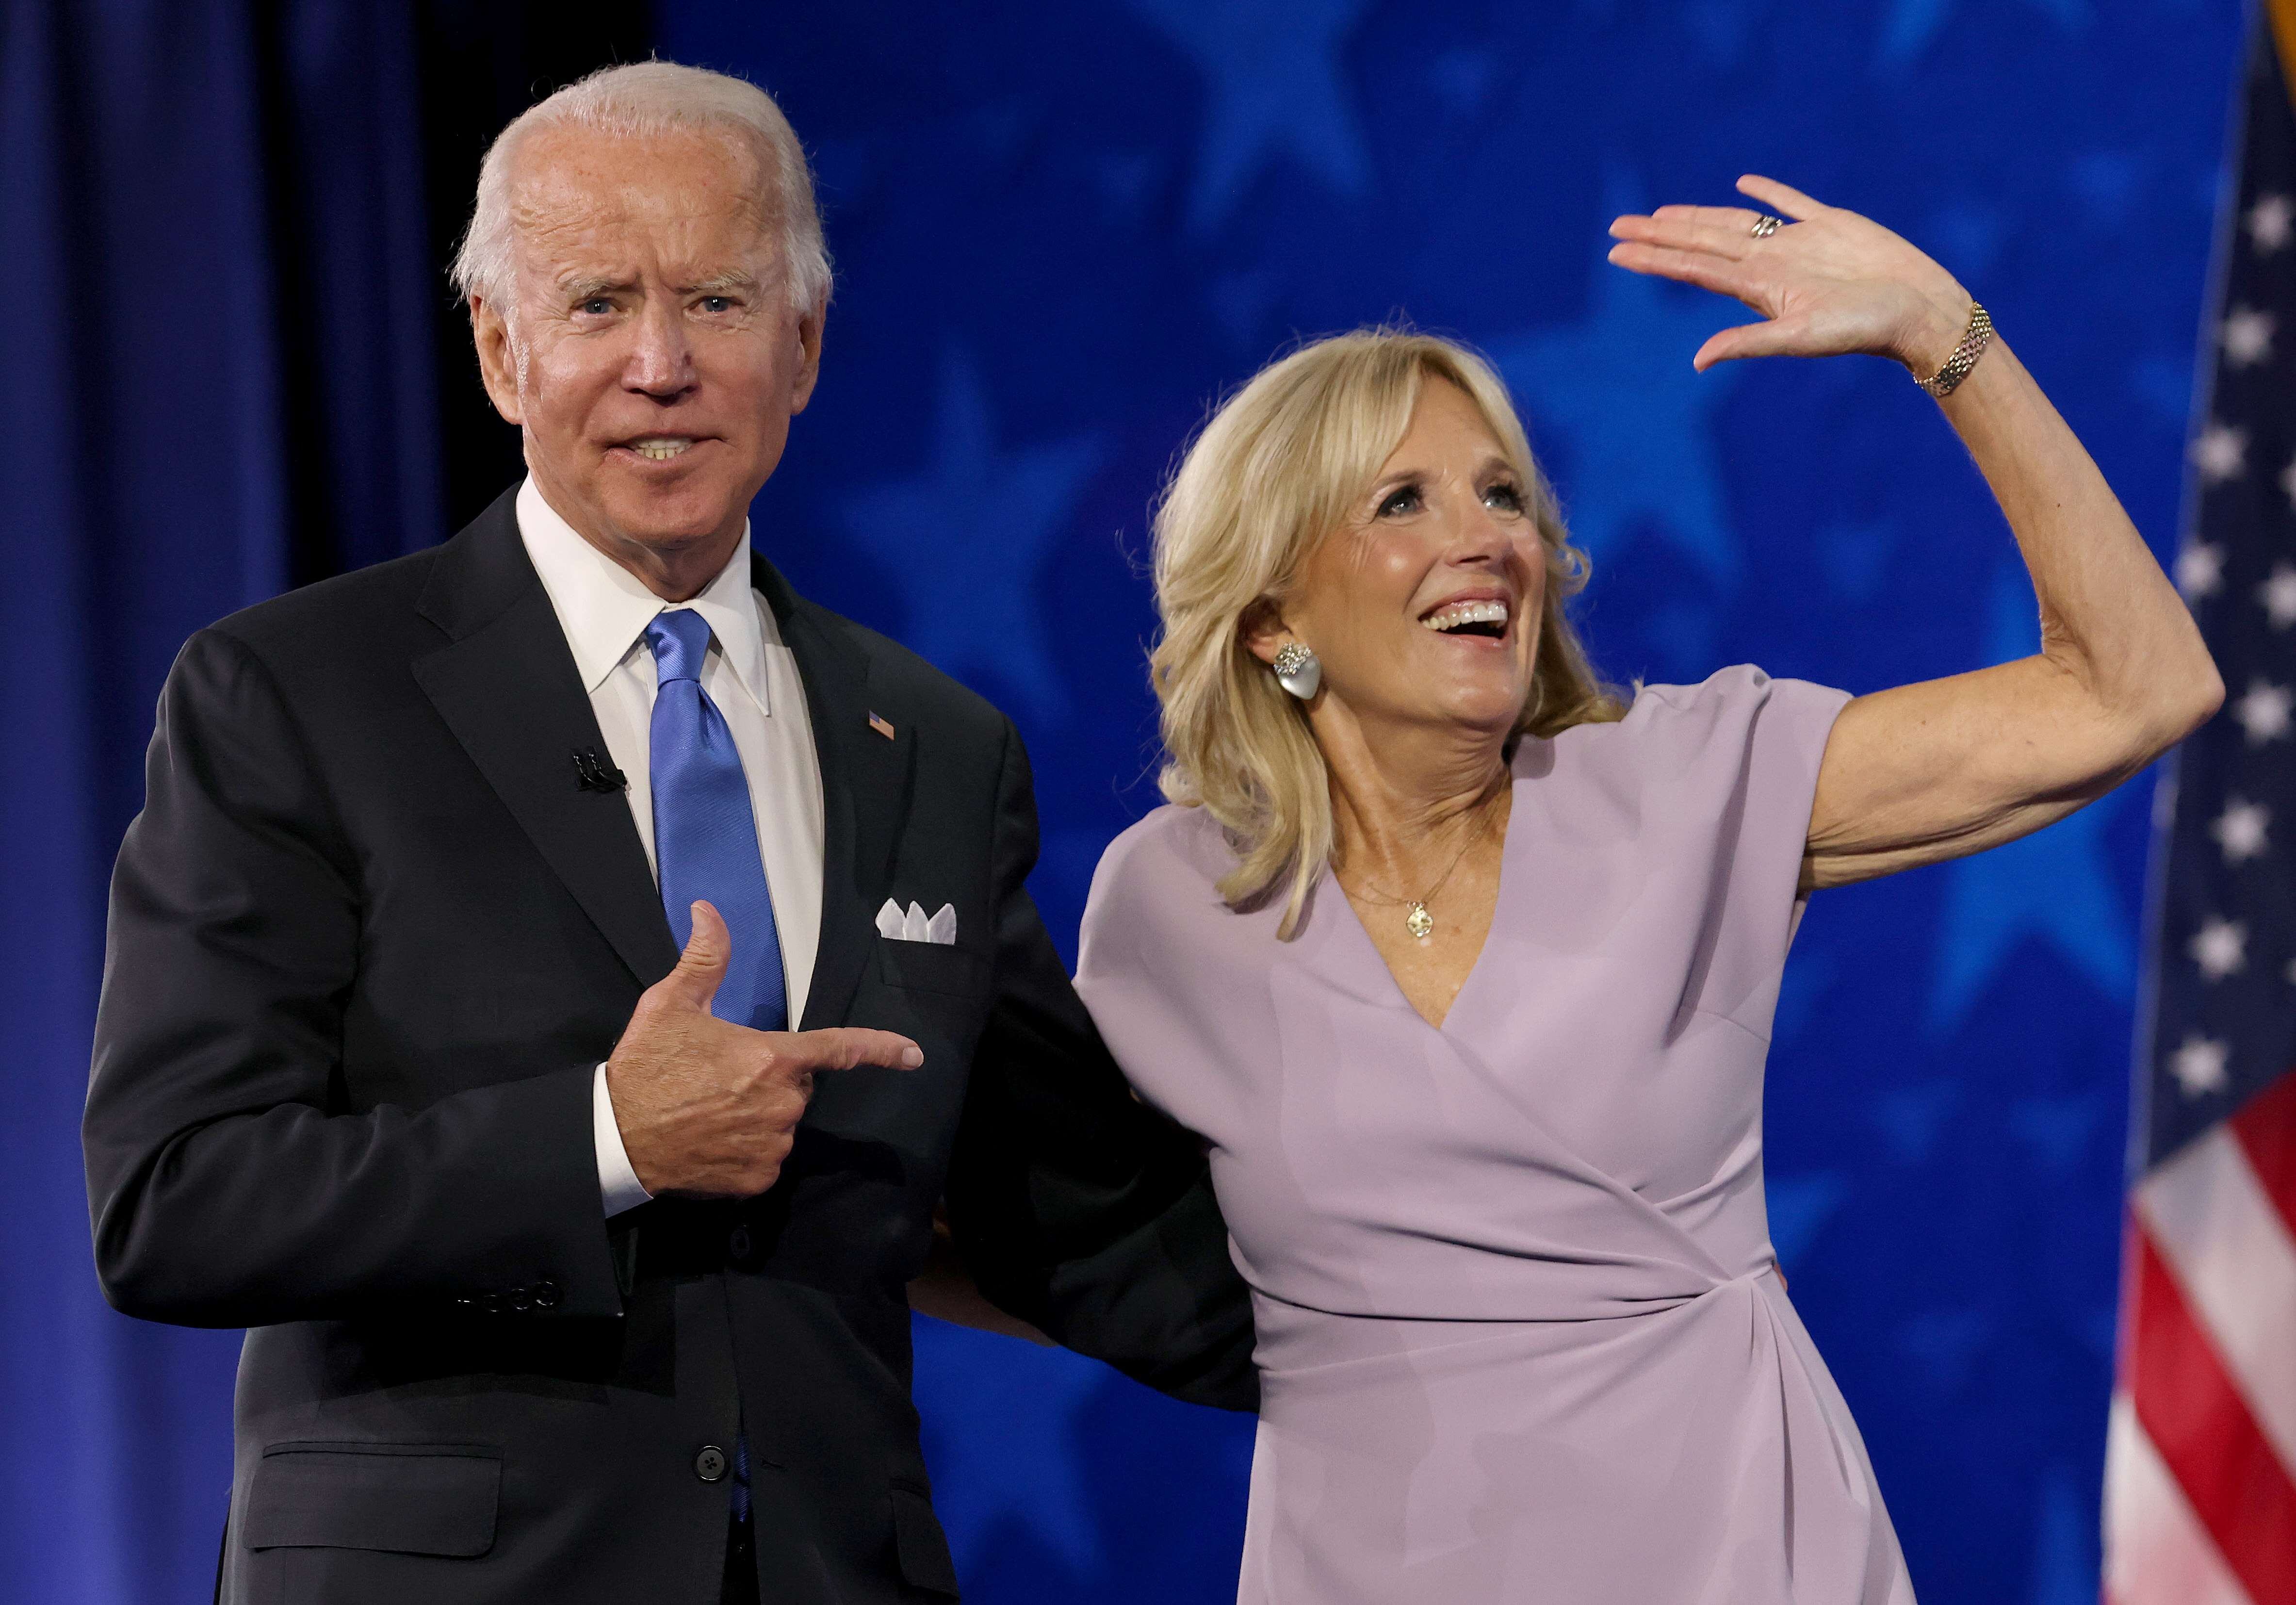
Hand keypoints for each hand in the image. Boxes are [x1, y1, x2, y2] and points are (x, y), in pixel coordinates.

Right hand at [604, 901, 921, 1197]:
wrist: (614, 1136)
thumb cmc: (646, 1066)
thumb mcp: (671, 1004)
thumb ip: (704, 959)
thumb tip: (708, 911)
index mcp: (771, 1057)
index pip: (838, 1049)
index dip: (880, 1049)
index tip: (914, 1055)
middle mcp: (781, 1104)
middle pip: (796, 1086)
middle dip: (771, 1078)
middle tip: (721, 1077)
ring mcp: (771, 1145)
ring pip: (782, 1123)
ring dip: (759, 1115)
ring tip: (710, 1110)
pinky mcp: (757, 1179)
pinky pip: (767, 1159)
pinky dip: (747, 1151)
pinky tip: (712, 1140)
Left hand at [1606, 174, 1973, 375]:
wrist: (1919, 311)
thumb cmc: (1863, 329)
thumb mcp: (1801, 337)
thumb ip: (1748, 343)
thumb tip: (1697, 362)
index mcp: (1759, 285)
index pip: (1693, 267)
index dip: (1654, 258)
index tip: (1615, 251)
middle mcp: (1770, 263)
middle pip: (1702, 241)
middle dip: (1659, 234)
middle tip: (1617, 226)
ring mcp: (1799, 243)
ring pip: (1735, 222)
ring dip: (1698, 216)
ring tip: (1662, 213)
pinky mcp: (1832, 225)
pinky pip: (1791, 202)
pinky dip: (1768, 191)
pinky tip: (1745, 181)